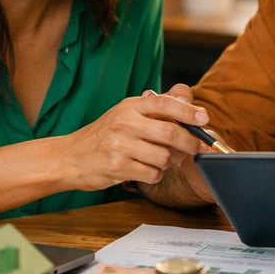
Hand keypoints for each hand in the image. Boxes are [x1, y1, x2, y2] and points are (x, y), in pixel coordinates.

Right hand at [61, 84, 211, 191]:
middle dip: (190, 142)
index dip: (188, 110)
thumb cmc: (104, 135)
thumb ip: (155, 107)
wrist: (70, 157)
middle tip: (196, 148)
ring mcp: (120, 146)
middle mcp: (125, 123)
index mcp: (130, 106)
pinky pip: (153, 174)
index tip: (204, 118)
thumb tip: (188, 99)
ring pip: (164, 156)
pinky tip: (145, 170)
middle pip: (171, 132)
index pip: (165, 103)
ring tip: (159, 160)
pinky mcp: (118, 167)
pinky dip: (155, 174)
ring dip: (169, 162)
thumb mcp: (126, 113)